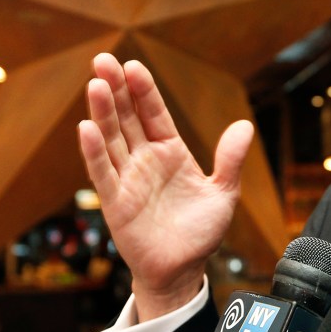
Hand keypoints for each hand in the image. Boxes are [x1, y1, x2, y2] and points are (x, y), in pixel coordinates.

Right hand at [78, 53, 252, 320]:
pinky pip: (103, 174)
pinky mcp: (116, 203)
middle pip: (126, 117)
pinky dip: (94, 152)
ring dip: (102, 113)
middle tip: (103, 60)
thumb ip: (231, 161)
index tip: (132, 65)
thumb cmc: (200, 232)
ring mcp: (128, 179)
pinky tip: (86, 128)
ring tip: (95, 85)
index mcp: (170, 151)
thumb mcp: (224, 193)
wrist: (183, 271)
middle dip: (115, 89)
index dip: (143, 90)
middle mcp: (145, 160)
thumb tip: (244, 126)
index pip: (153, 113)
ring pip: (111, 139)